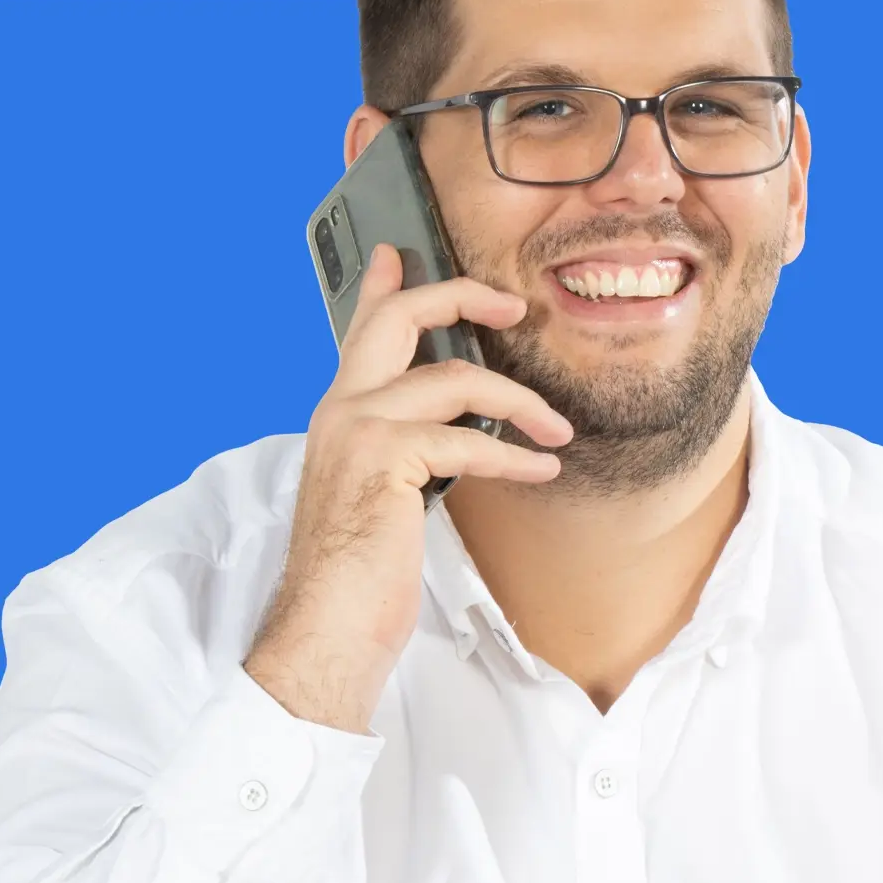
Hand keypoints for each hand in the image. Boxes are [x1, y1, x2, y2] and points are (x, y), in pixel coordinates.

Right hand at [246, 243, 570, 732]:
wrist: (327, 627)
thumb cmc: (358, 577)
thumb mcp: (381, 499)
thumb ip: (403, 456)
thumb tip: (446, 438)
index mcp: (338, 415)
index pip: (361, 332)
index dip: (384, 287)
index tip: (401, 254)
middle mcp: (340, 409)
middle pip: (399, 319)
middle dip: (460, 296)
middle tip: (514, 305)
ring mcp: (358, 430)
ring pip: (453, 379)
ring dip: (519, 401)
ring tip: (556, 430)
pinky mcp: (385, 460)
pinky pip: (469, 440)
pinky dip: (514, 454)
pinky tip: (541, 468)